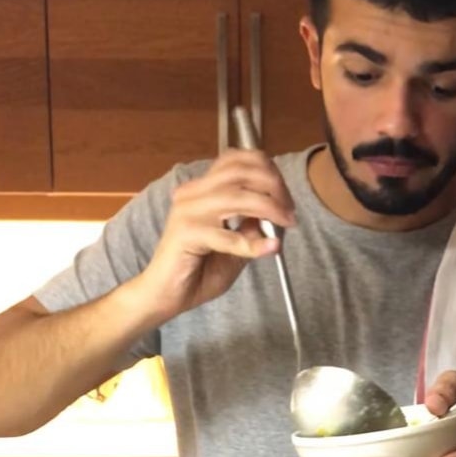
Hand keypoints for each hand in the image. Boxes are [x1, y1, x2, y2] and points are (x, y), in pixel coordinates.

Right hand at [136, 149, 296, 321]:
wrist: (166, 296)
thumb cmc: (198, 272)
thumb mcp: (236, 245)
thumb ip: (253, 226)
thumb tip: (278, 212)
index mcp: (202, 190)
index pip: (235, 159)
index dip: (266, 170)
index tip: (286, 195)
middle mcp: (193, 194)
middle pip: (239, 171)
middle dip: (273, 185)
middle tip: (290, 210)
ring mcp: (187, 212)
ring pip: (236, 196)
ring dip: (268, 207)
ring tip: (285, 223)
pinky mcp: (186, 234)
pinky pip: (226, 235)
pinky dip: (253, 242)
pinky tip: (270, 249)